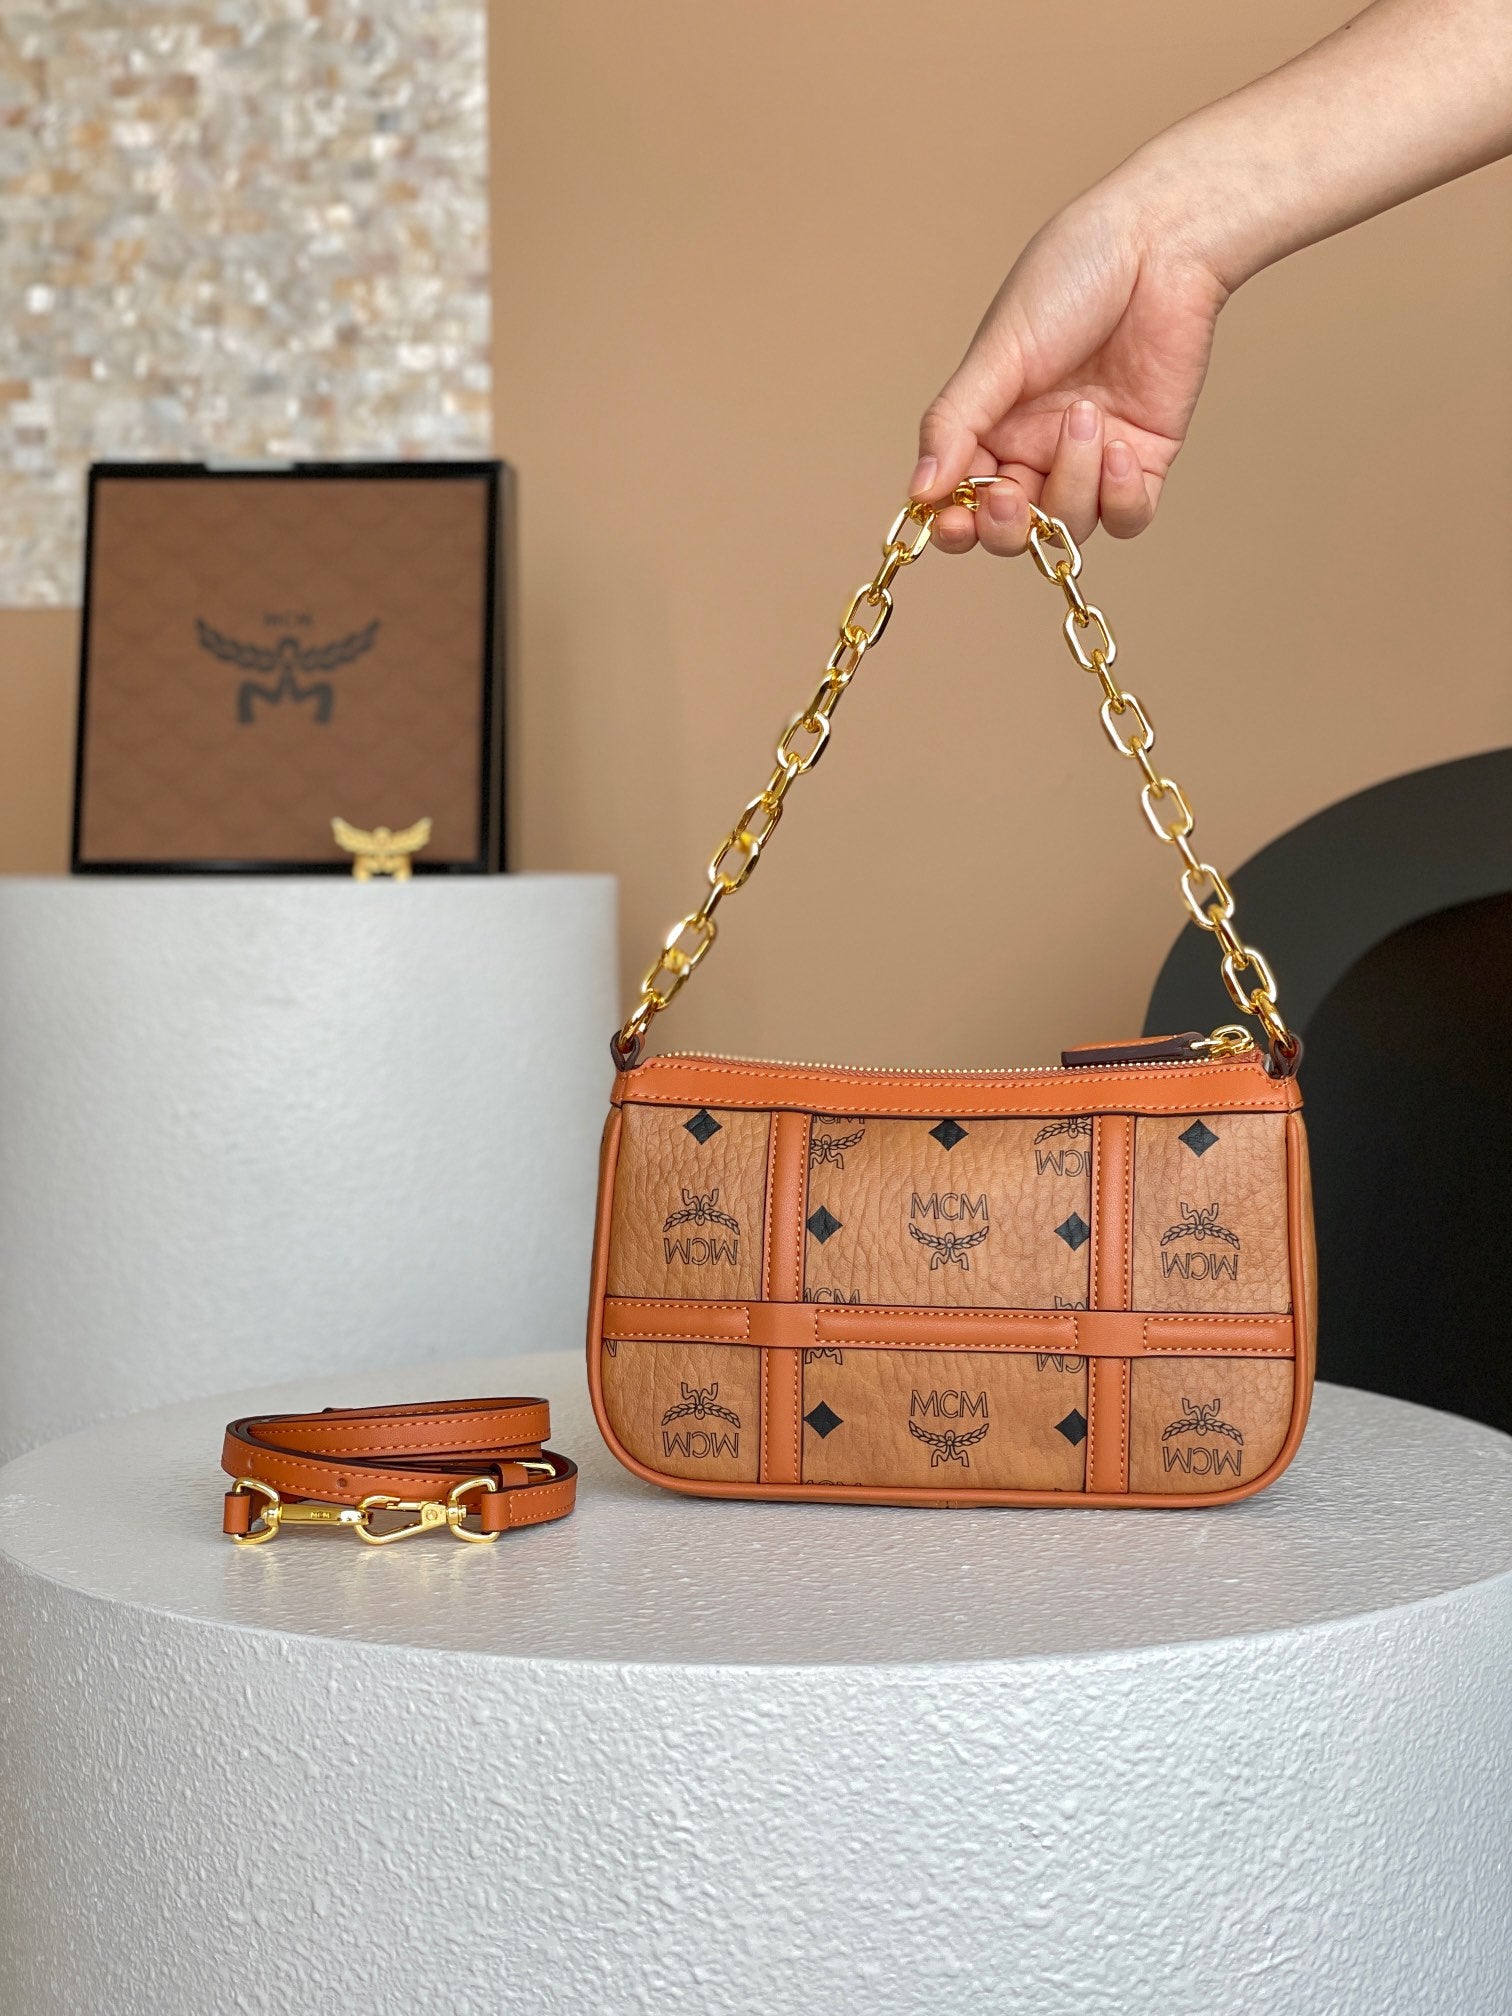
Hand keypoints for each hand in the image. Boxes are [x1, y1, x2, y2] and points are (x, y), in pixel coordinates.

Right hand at [911, 165, 1230, 557]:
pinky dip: (1121, 497)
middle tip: (1008, 494)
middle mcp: (1037, 449)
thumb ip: (955, 424)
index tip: (953, 521)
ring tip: (1087, 413)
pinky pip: (1129, 517)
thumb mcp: (998, 354)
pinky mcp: (1145, 458)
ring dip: (1073, 481)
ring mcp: (1092, 459)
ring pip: (1069, 525)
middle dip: (1006, 526)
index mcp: (991, 424)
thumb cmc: (1071, 276)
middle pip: (1012, 532)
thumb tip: (917, 491)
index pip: (962, 501)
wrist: (1158, 242)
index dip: (955, 525)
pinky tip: (1120, 447)